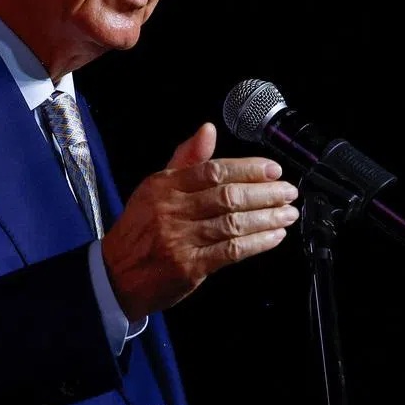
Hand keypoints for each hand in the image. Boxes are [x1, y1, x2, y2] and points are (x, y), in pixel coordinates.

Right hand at [100, 122, 299, 321]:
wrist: (116, 275)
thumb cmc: (141, 229)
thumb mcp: (155, 187)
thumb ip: (186, 159)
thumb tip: (208, 129)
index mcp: (164, 186)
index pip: (213, 170)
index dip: (248, 169)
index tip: (273, 169)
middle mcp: (172, 210)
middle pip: (227, 196)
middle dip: (265, 193)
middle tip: (288, 191)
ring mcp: (180, 240)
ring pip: (233, 223)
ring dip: (267, 217)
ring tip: (288, 213)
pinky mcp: (189, 267)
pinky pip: (231, 251)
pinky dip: (257, 243)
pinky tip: (275, 236)